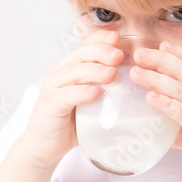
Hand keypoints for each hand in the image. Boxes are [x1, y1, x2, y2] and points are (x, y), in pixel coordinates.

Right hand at [21, 27, 123, 169]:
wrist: (45, 143)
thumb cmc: (71, 119)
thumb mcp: (90, 97)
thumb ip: (105, 85)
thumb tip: (137, 77)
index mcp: (70, 66)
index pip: (86, 45)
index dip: (102, 39)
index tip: (119, 38)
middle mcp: (60, 72)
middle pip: (81, 54)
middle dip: (101, 51)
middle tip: (119, 55)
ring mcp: (54, 88)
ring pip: (75, 72)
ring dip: (95, 71)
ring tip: (112, 73)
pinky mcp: (51, 105)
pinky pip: (68, 95)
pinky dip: (82, 92)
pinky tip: (96, 93)